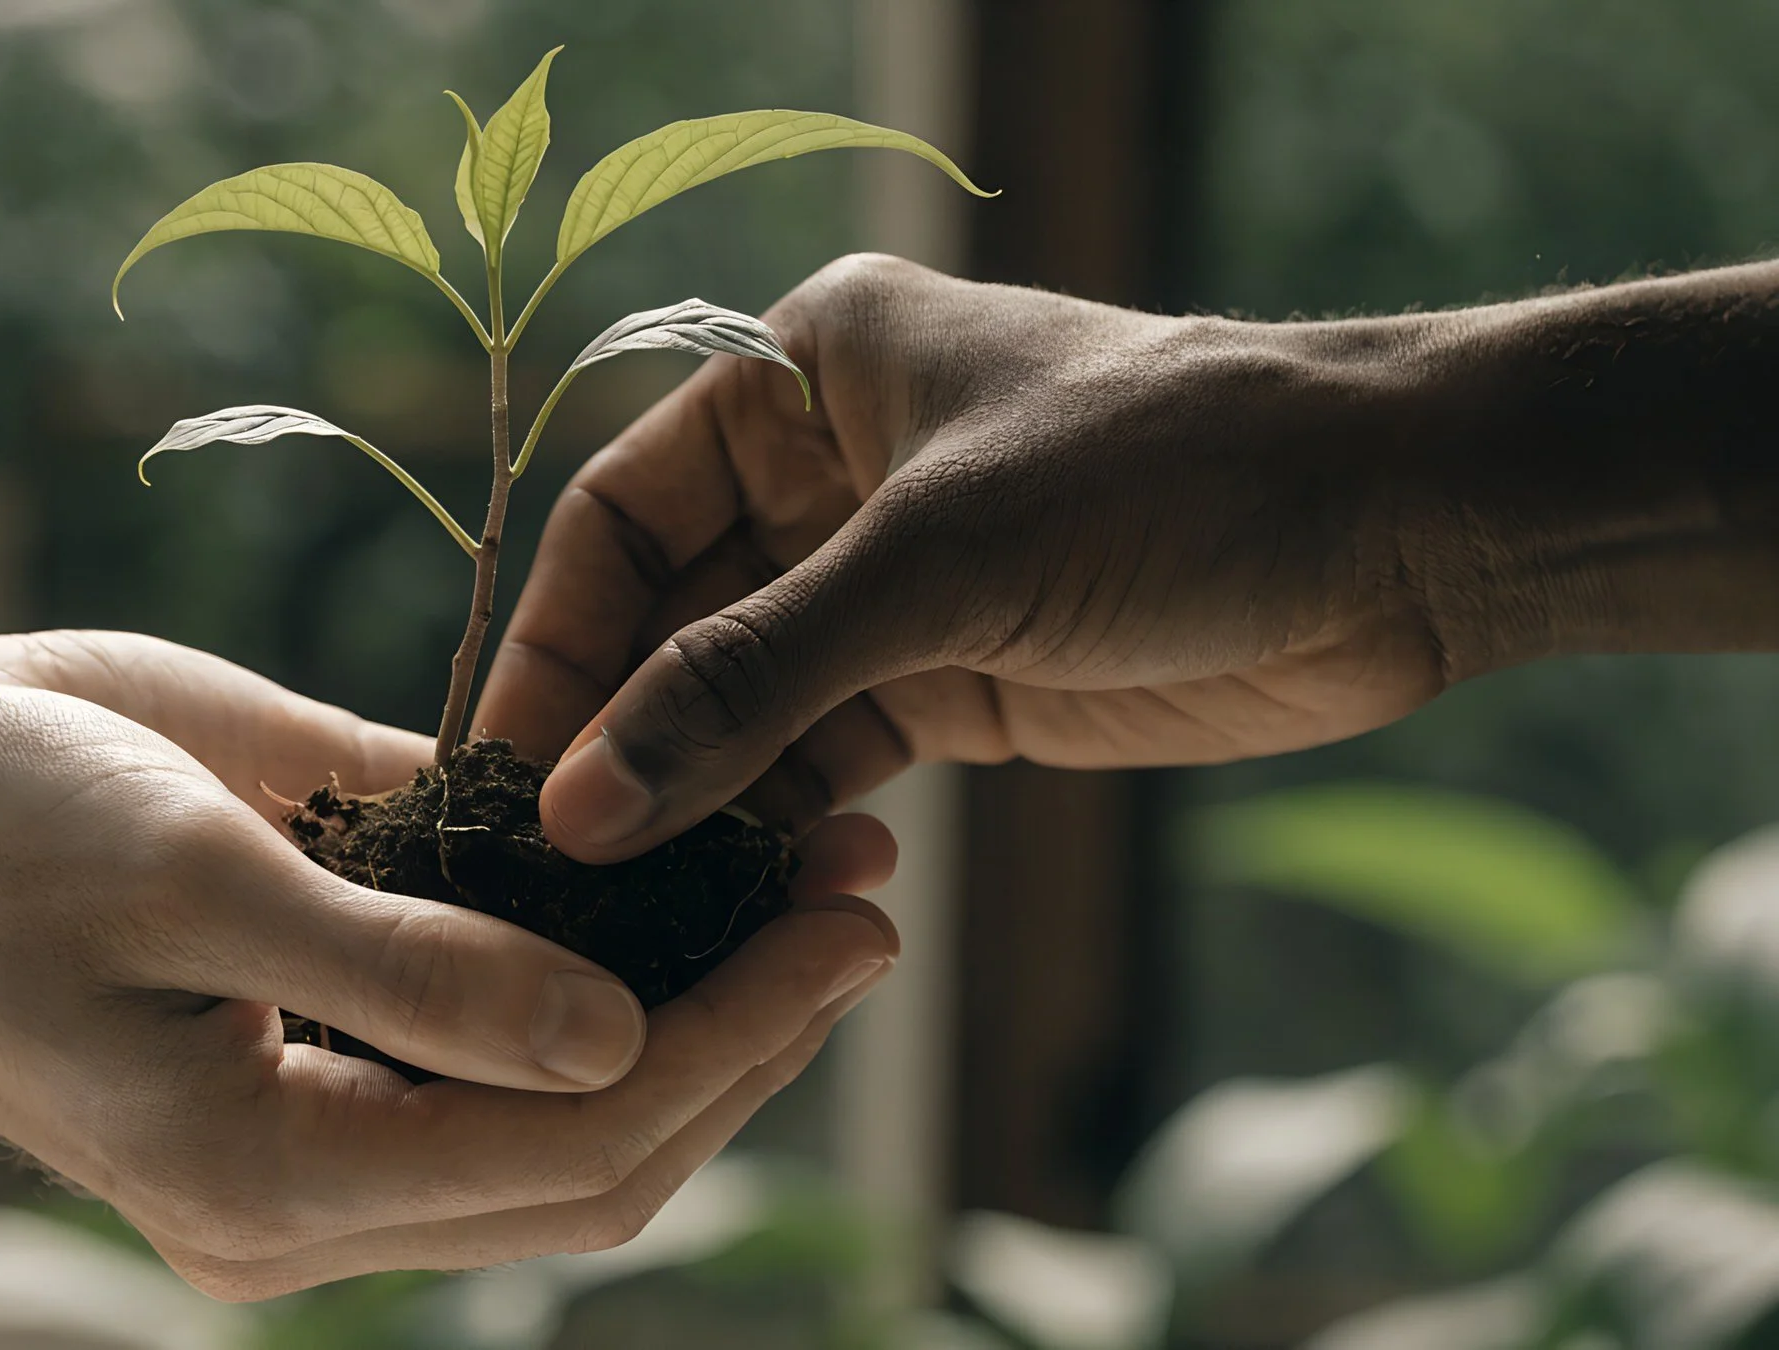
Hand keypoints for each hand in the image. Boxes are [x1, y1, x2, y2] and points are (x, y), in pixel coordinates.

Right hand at [0, 630, 900, 1297]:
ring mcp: (319, 1116)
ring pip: (565, 1121)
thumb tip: (622, 1044)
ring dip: (704, 1011)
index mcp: (264, 1174)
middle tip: (866, 903)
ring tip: (822, 882)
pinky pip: (496, 1044)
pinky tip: (693, 878)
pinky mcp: (321, 1037)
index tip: (845, 928)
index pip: (568, 1148)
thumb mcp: (190, 874)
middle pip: (595, 1159)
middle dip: (748, 1035)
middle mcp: (308, 1179)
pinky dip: (607, 974)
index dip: (730, 1044)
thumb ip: (406, 969)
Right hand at [480, 253, 1448, 861]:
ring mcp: (886, 589)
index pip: (621, 511)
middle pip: (670, 622)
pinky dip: (788, 830)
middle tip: (558, 871)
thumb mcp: (939, 562)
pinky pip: (825, 765)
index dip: (555, 639)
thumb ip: (751, 682)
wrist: (1401, 529)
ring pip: (742, 708)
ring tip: (642, 908)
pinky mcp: (950, 684)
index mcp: (800, 372)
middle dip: (620, 741)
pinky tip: (760, 895)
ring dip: (699, 804)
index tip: (502, 764)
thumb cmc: (1172, 471)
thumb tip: (582, 805)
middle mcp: (824, 476)